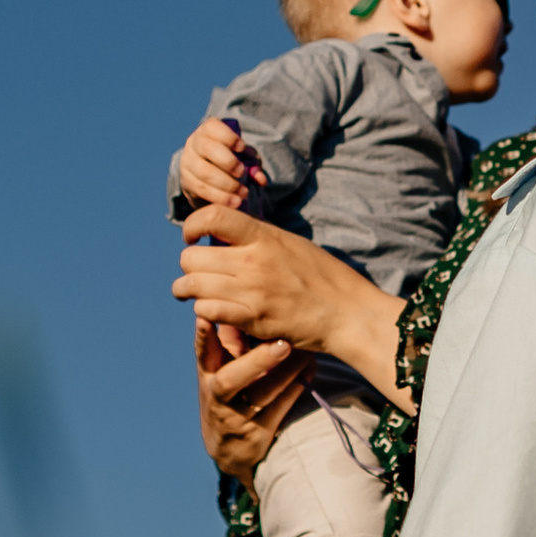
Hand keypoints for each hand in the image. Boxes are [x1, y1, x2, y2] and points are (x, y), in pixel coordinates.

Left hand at [175, 208, 409, 407]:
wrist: (348, 312)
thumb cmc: (323, 277)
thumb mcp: (290, 243)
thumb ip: (257, 238)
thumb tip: (225, 233)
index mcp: (264, 236)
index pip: (211, 216)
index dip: (191, 225)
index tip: (191, 237)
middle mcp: (253, 261)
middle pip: (191, 258)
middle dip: (189, 266)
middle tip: (196, 273)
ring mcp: (251, 291)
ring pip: (192, 286)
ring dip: (187, 291)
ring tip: (191, 294)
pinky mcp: (253, 319)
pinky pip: (207, 311)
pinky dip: (204, 312)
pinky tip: (213, 312)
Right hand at [176, 115, 253, 209]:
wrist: (208, 178)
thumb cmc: (230, 161)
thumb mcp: (244, 159)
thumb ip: (254, 165)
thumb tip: (260, 178)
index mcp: (207, 132)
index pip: (212, 127)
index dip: (228, 136)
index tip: (241, 148)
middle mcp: (193, 144)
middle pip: (207, 148)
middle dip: (227, 161)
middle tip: (242, 173)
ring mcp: (187, 163)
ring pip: (204, 172)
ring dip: (226, 184)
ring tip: (243, 193)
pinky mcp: (186, 182)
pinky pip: (201, 189)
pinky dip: (219, 197)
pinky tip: (233, 202)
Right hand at [195, 316, 304, 475]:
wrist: (229, 448)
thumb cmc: (228, 393)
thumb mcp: (219, 368)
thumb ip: (228, 339)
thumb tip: (236, 300)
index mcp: (207, 375)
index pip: (202, 353)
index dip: (203, 336)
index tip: (206, 315)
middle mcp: (218, 396)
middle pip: (230, 380)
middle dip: (256, 361)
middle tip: (282, 343)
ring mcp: (238, 417)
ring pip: (262, 395)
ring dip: (286, 373)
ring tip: (306, 353)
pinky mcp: (259, 432)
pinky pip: (281, 408)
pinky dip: (296, 387)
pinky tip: (311, 367)